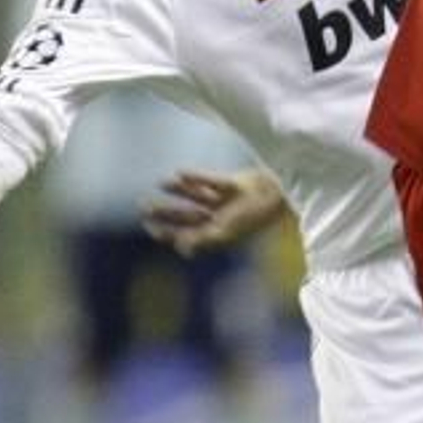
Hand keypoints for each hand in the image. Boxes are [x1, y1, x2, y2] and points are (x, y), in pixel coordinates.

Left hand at [142, 168, 286, 255]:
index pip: (187, 234)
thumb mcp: (226, 232)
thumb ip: (203, 241)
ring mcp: (226, 201)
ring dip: (178, 191)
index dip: (167, 231)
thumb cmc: (254, 218)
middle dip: (166, 212)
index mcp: (218, 233)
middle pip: (187, 215)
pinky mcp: (233, 183)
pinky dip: (195, 177)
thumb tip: (180, 250)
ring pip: (196, 197)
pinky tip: (178, 173)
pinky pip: (210, 180)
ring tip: (160, 183)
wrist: (280, 197)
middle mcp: (219, 218)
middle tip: (143, 207)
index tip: (149, 226)